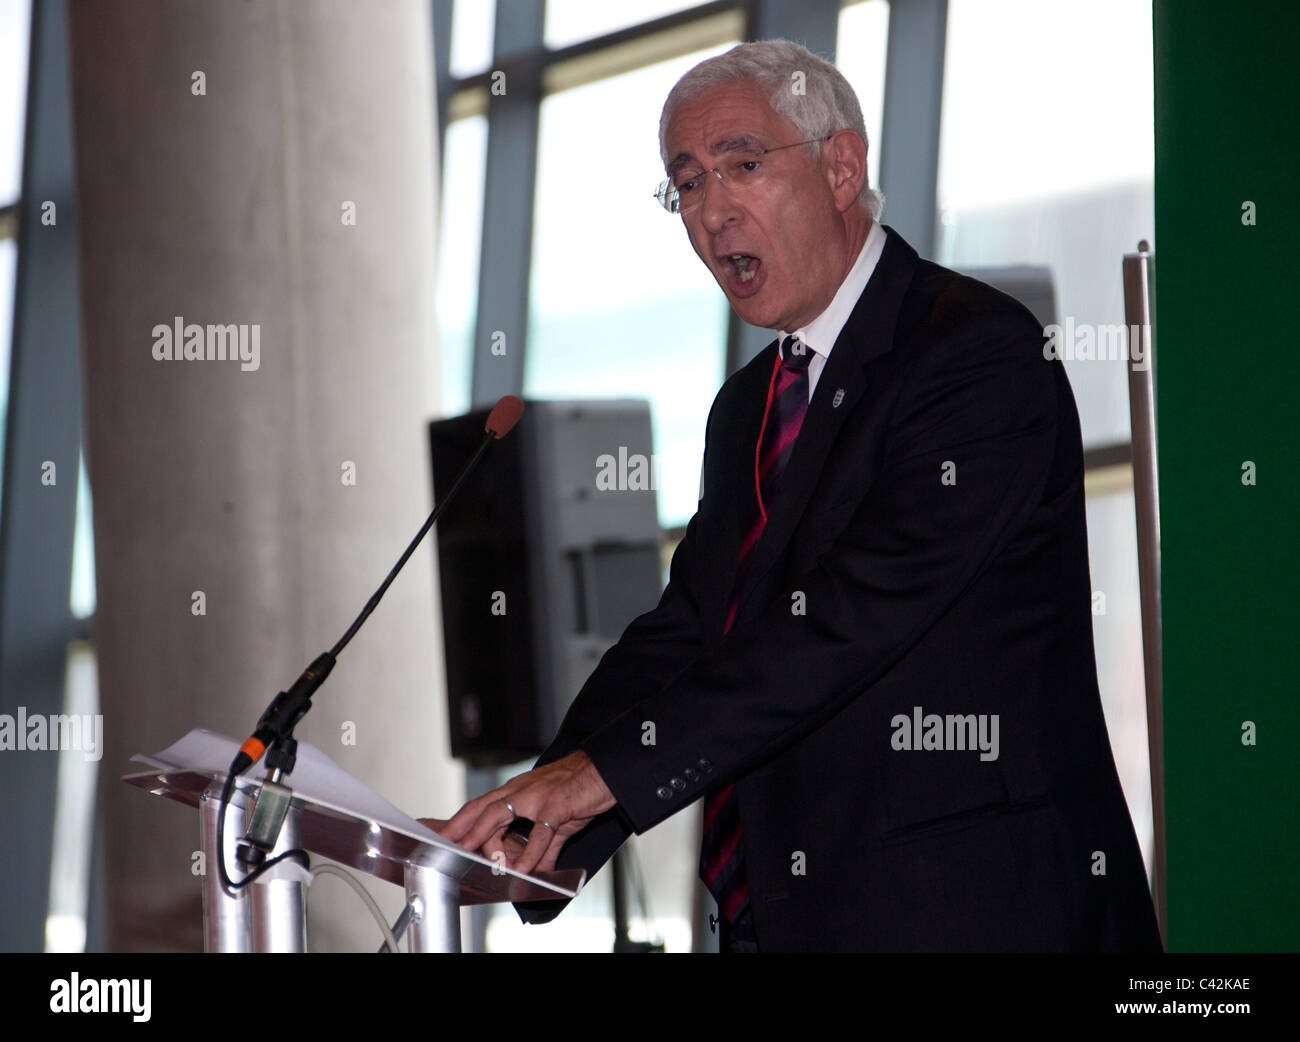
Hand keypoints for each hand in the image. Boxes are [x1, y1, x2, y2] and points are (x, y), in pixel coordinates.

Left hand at [422, 751, 615, 876]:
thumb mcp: (557, 822)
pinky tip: (524, 869)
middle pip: (482, 808)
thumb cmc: (580, 790)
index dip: (464, 820)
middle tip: (443, 844)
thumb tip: (537, 872)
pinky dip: (530, 853)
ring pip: (499, 814)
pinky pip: (539, 833)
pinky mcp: (556, 806)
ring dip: (482, 836)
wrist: (605, 771)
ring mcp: (537, 797)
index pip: (483, 805)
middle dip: (460, 826)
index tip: (448, 835)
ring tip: (469, 854)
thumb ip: (544, 847)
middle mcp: (521, 791)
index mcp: (518, 791)